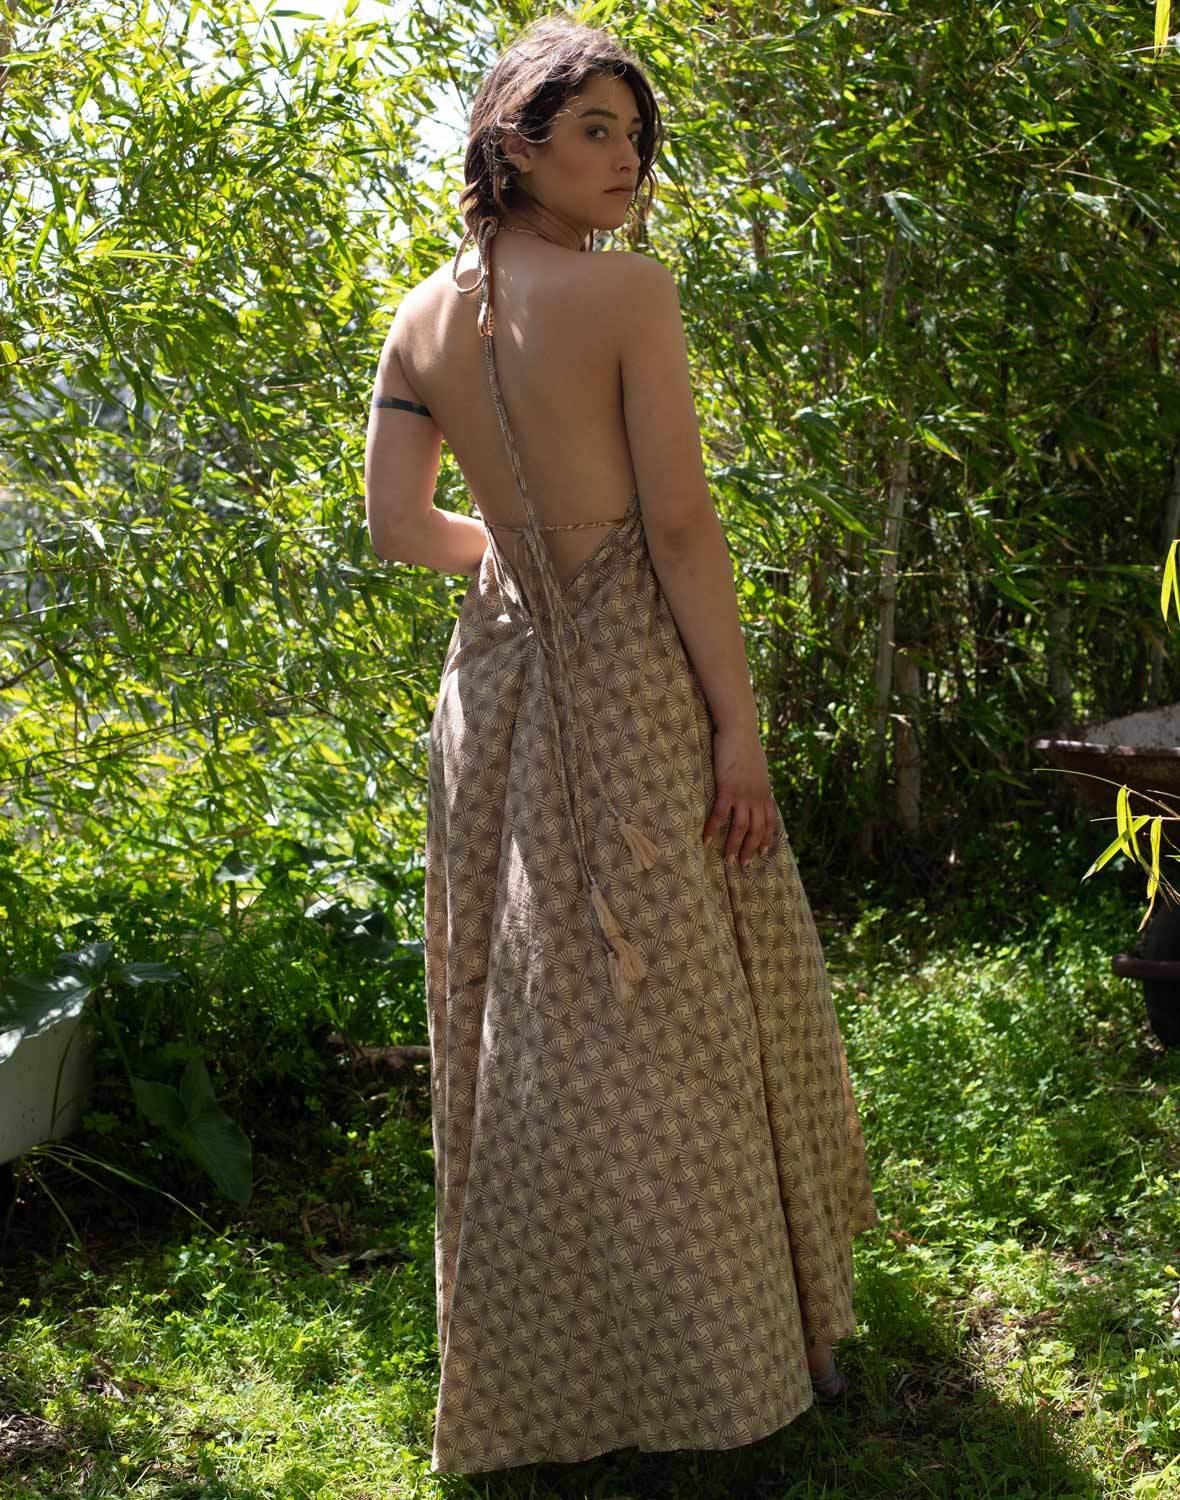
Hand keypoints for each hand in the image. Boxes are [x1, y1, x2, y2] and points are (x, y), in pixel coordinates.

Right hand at [701, 721, 778, 867]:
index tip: (763, 854)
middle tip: (743, 865)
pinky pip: (721, 815)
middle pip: (757, 830)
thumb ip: (758, 781)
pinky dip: (713, 829)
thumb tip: (757, 787)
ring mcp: (743, 794)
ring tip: (727, 860)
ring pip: (741, 827)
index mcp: (764, 792)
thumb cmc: (746, 745)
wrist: (740, 730)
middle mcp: (757, 797)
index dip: (767, 839)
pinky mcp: (728, 789)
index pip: (770, 822)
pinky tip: (705, 839)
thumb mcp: (758, 767)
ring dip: (734, 845)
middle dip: (750, 849)